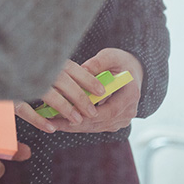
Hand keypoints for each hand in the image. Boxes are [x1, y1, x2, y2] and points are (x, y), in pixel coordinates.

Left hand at [16, 49, 143, 134]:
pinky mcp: (112, 123)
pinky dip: (77, 124)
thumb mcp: (110, 57)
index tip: (71, 113)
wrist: (131, 71)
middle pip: (100, 122)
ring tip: (52, 122)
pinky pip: (94, 126)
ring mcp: (121, 120)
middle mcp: (128, 112)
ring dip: (73, 126)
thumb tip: (83, 69)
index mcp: (130, 95)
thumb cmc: (120, 62)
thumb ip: (98, 63)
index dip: (90, 115)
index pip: (110, 110)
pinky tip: (59, 122)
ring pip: (95, 127)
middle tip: (53, 121)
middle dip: (76, 123)